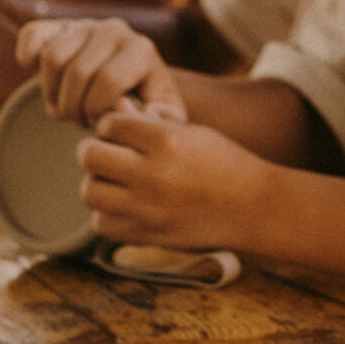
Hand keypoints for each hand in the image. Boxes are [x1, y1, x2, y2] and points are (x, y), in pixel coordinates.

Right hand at [18, 16, 184, 125]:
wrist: (130, 80)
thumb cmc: (145, 103)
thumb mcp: (162, 115)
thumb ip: (155, 119)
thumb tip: (122, 109)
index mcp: (142, 49)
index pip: (109, 83)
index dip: (98, 113)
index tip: (102, 124)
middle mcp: (114, 29)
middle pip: (76, 74)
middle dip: (73, 110)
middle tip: (80, 121)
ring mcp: (85, 24)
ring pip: (51, 59)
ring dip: (51, 95)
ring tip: (66, 108)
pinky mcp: (58, 24)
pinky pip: (31, 36)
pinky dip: (27, 58)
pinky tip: (43, 78)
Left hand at [79, 109, 270, 250]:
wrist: (254, 208)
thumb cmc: (225, 163)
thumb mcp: (194, 132)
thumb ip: (152, 122)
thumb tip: (116, 108)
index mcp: (168, 141)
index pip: (110, 124)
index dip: (110, 124)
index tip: (120, 130)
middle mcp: (153, 175)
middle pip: (90, 156)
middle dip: (94, 149)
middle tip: (107, 152)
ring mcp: (148, 209)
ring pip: (90, 191)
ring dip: (97, 181)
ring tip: (114, 180)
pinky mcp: (148, 235)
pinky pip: (102, 224)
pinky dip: (106, 213)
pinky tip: (124, 205)